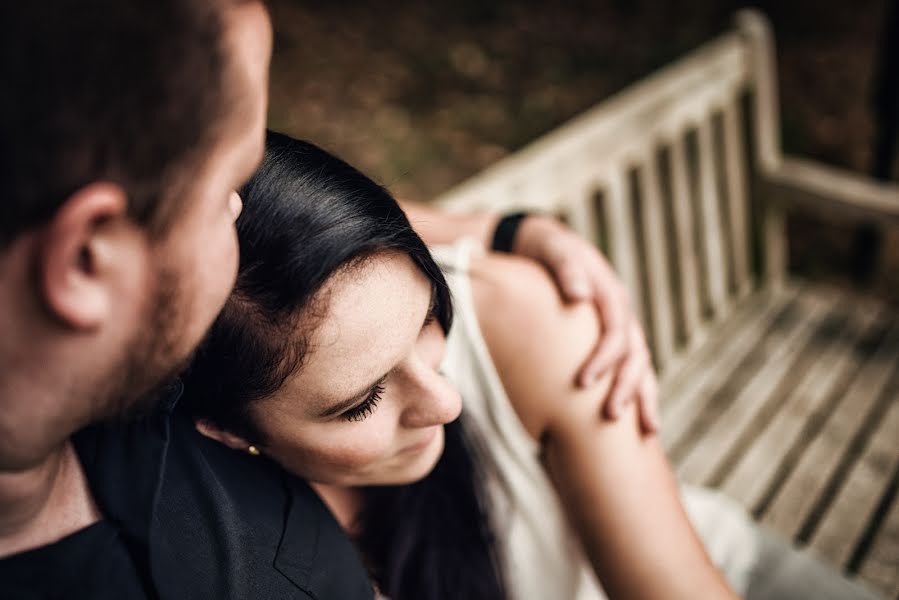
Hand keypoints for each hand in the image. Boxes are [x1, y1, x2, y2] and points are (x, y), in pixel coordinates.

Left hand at [511, 214, 659, 432]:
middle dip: (627, 386)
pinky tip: (643, 423)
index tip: (584, 383)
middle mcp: (621, 312)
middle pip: (635, 353)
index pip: (616, 332)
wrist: (547, 245)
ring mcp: (622, 326)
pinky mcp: (614, 339)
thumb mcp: (554, 250)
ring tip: (647, 430)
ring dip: (643, 395)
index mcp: (609, 293)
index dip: (604, 358)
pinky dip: (641, 392)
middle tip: (610, 415)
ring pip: (642, 364)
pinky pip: (633, 368)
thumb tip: (579, 295)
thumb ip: (566, 268)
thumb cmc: (547, 251)